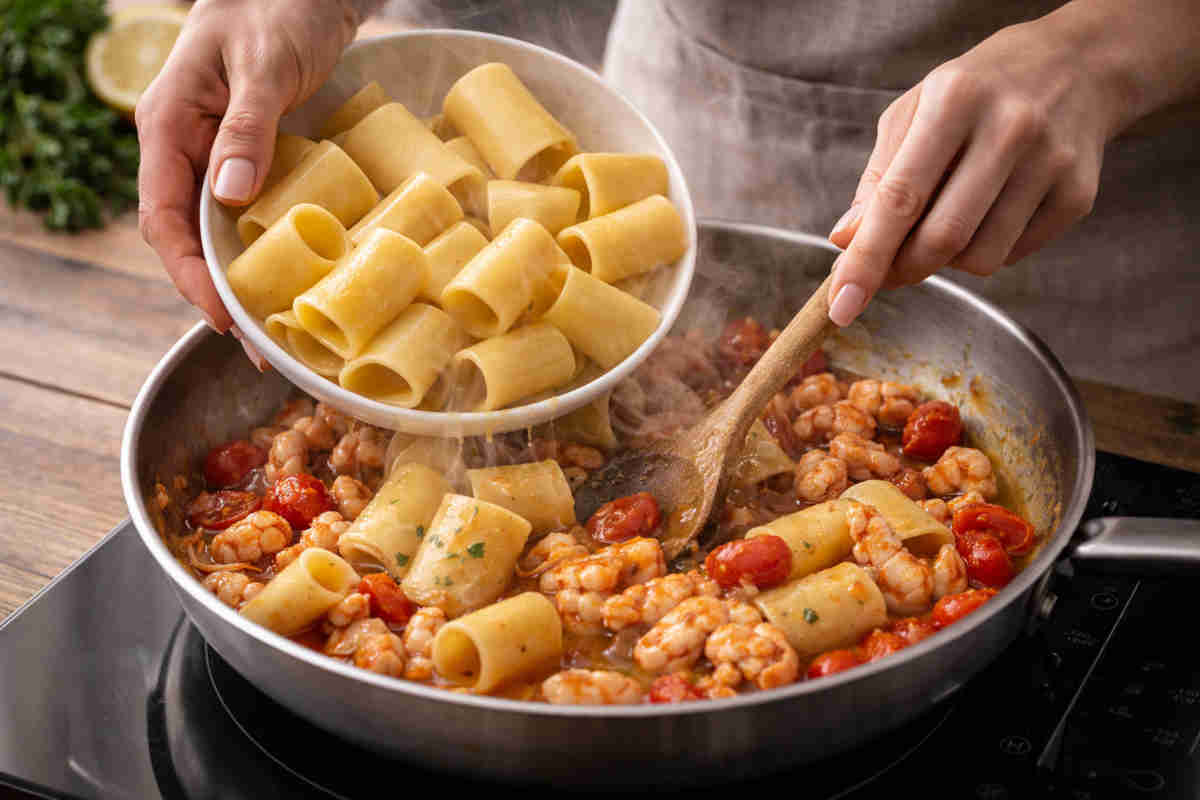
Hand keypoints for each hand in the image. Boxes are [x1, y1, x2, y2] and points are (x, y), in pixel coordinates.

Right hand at [135, 0, 361, 361]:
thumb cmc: (276, 8)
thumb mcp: (263, 66)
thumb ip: (247, 127)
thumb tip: (230, 197)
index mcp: (169, 126)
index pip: (164, 218)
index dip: (188, 274)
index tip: (220, 316)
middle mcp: (187, 148)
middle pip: (189, 237)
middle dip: (217, 294)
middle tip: (258, 346)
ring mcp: (219, 155)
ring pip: (220, 231)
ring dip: (244, 279)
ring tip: (277, 329)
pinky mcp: (253, 157)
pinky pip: (251, 212)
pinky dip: (266, 249)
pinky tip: (293, 280)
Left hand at [825, 12, 1127, 326]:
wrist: (1076, 66)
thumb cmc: (976, 93)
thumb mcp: (914, 112)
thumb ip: (879, 178)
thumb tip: (846, 242)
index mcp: (955, 100)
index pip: (901, 198)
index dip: (867, 258)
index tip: (841, 305)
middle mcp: (1009, 128)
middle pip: (942, 239)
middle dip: (902, 270)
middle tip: (886, 269)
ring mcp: (1051, 163)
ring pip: (979, 259)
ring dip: (946, 261)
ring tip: (948, 218)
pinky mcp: (1077, 196)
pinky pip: (1012, 256)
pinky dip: (985, 250)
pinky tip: (989, 211)